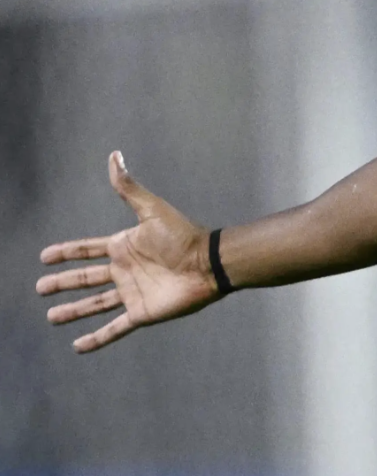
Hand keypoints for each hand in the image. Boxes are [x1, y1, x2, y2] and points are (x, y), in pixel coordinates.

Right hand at [36, 151, 221, 352]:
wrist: (208, 264)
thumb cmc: (183, 236)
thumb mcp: (151, 210)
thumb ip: (129, 188)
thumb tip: (114, 156)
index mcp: (124, 246)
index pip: (87, 250)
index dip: (66, 253)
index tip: (45, 256)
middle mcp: (125, 270)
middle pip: (86, 278)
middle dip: (63, 282)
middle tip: (40, 287)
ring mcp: (132, 293)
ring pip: (95, 305)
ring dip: (73, 311)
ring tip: (51, 317)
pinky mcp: (141, 313)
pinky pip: (113, 329)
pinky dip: (96, 339)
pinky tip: (78, 346)